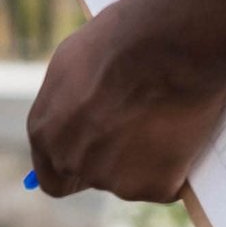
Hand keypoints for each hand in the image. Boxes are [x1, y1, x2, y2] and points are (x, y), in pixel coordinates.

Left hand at [27, 2, 225, 201]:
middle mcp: (71, 161)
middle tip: (141, 130)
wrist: (162, 43)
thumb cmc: (118, 41)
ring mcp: (112, 178)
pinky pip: (167, 183)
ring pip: (132, 179)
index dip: (76, 172)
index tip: (96, 162)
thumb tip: (74, 116)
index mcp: (45, 134)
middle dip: (115, 160)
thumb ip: (67, 104)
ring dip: (146, 160)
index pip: (53, 177)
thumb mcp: (71, 66)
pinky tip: (180, 129)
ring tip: (163, 116)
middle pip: (94, 177)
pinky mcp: (153, 186)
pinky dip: (176, 165)